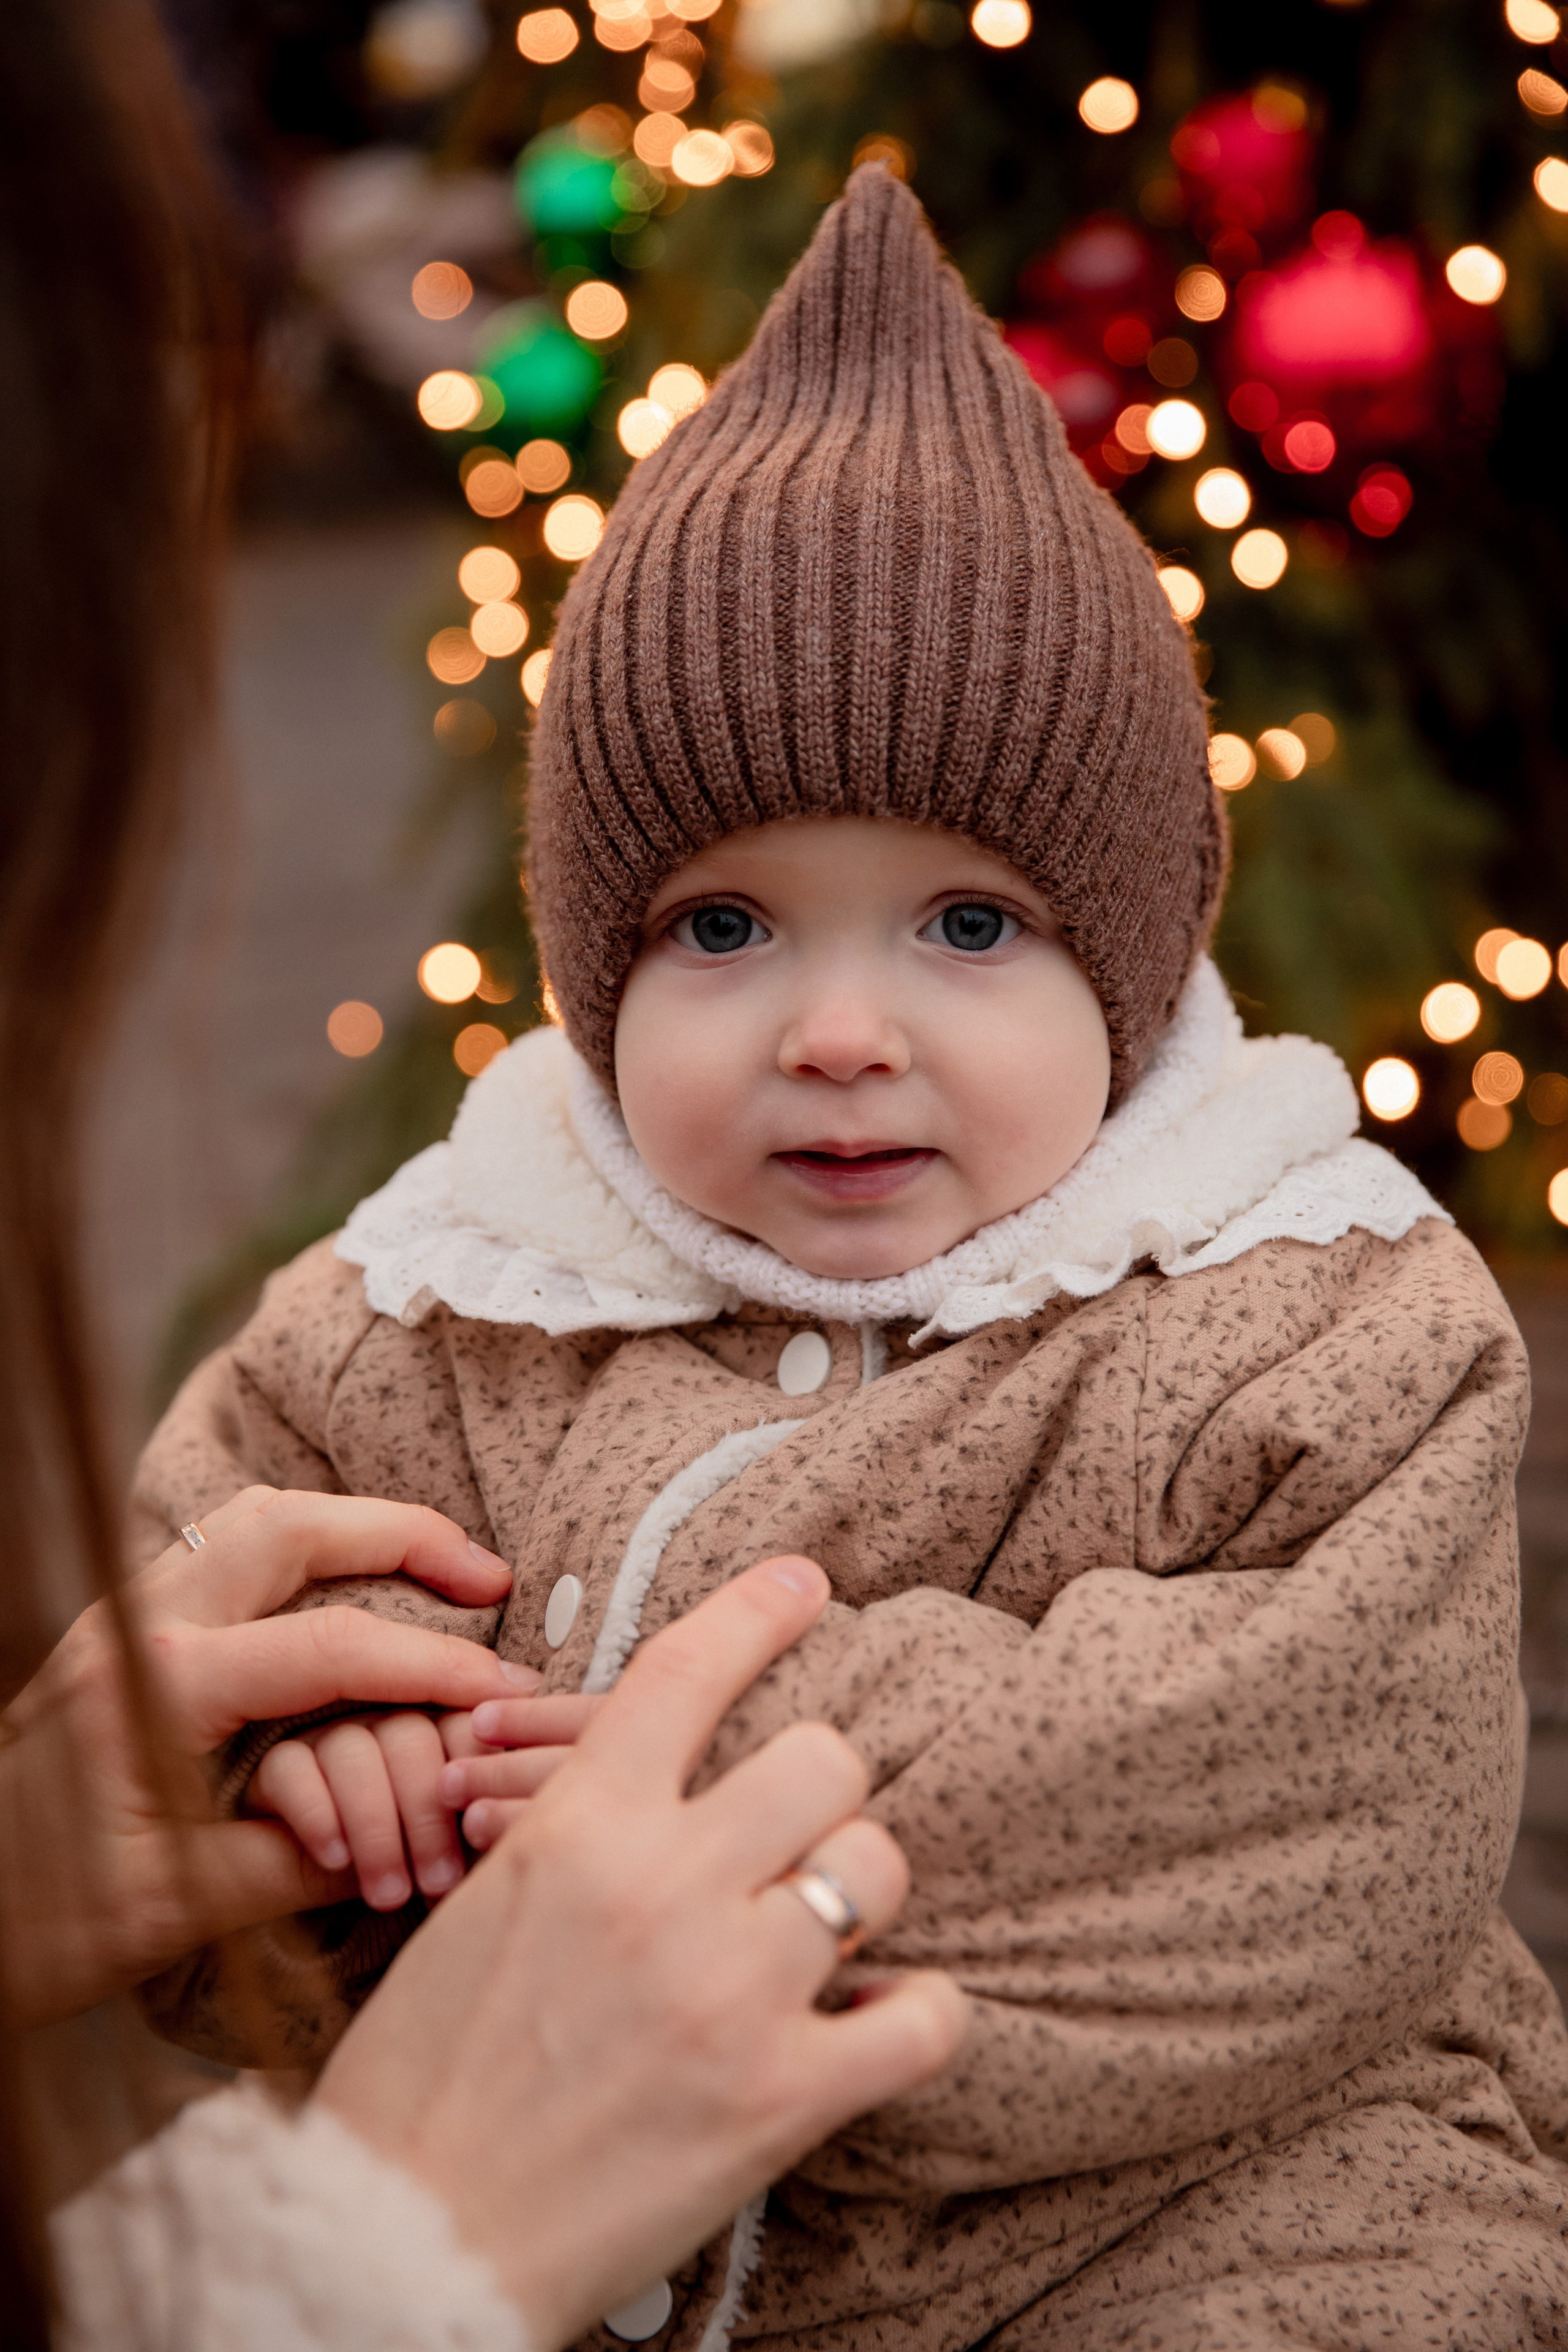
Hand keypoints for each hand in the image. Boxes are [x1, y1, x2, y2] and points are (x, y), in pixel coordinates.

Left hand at [0, 1486, 534, 2025]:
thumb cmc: (38, 1927)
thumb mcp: (179, 1909)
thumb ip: (296, 1862)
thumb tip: (409, 1834)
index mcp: (159, 1686)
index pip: (332, 1647)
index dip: (433, 1667)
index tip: (502, 1691)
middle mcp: (138, 1627)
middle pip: (290, 1525)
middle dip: (403, 1537)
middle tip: (489, 1577)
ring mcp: (121, 1620)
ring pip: (252, 1521)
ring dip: (352, 1530)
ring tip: (436, 1569)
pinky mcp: (117, 1637)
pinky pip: (222, 1556)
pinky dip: (301, 1555)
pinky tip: (346, 1595)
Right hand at [247, 1708, 477, 1909]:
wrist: (298, 1897)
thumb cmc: (399, 1875)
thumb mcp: (437, 1859)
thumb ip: (470, 1831)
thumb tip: (514, 1835)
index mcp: (431, 1730)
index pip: (461, 1724)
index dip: (474, 1770)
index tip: (482, 1831)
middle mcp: (378, 1719)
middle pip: (409, 1735)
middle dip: (428, 1815)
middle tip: (438, 1884)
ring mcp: (322, 1735)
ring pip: (352, 1750)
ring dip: (376, 1827)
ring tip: (390, 1894)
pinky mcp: (271, 1761)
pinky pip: (290, 1767)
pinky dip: (318, 1815)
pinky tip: (336, 1861)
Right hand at [318, 1556, 966, 2351]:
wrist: (403, 2238)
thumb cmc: (424, 2074)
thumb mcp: (483, 1904)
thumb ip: (579, 1829)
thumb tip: (663, 1783)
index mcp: (576, 1827)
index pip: (687, 1670)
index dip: (758, 1612)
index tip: (805, 1586)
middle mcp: (664, 1886)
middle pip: (821, 1761)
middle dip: (817, 1793)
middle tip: (793, 1838)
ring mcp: (733, 1991)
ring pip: (875, 1865)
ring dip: (856, 1891)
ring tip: (825, 1930)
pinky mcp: (782, 2099)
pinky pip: (923, 2018)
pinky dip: (915, 2012)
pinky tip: (879, 2015)